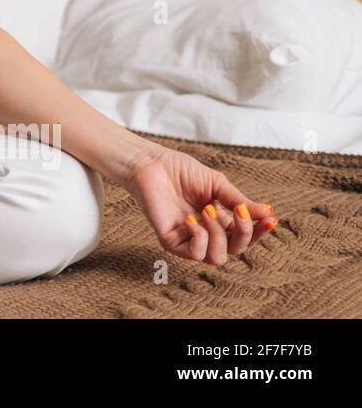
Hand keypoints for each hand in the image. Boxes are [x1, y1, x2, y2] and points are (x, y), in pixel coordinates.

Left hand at [120, 145, 276, 267]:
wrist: (151, 164)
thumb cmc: (181, 171)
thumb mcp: (217, 185)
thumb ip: (239, 201)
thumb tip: (268, 213)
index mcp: (219, 222)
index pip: (244, 238)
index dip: (259, 232)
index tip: (270, 219)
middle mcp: (205, 234)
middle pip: (236, 251)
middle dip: (244, 233)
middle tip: (237, 210)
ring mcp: (188, 240)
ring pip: (217, 258)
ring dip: (219, 235)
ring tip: (207, 210)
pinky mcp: (171, 241)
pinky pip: (194, 254)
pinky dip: (199, 238)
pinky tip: (191, 219)